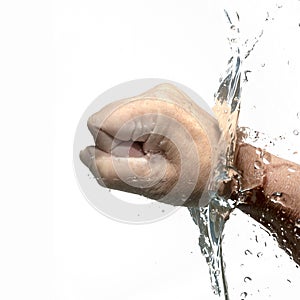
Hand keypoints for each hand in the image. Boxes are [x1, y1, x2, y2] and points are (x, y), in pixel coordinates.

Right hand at [80, 83, 219, 205]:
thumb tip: (86, 155)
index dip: (112, 151)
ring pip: (116, 120)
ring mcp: (160, 94)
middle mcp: (157, 94)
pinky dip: (138, 136)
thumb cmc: (202, 175)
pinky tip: (158, 144)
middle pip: (106, 120)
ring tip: (157, 152)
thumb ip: (110, 171)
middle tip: (150, 158)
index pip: (99, 124)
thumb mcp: (153, 183)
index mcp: (156, 109)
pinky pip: (130, 119)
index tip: (140, 161)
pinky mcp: (161, 100)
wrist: (228, 164)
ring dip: (130, 142)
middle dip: (121, 146)